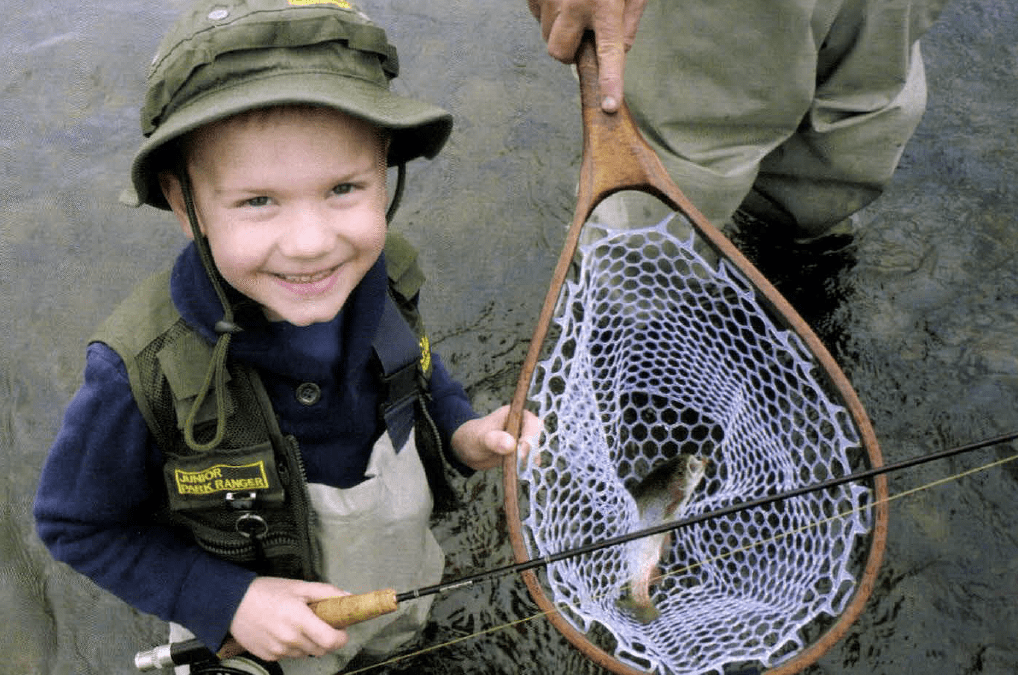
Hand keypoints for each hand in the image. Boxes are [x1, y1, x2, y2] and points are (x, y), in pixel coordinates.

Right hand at [229, 577, 348, 661]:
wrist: (232, 603)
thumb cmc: (266, 591)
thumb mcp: (299, 586)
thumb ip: (326, 592)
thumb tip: (348, 596)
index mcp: (300, 620)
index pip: (331, 641)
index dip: (341, 637)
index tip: (341, 629)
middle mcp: (289, 639)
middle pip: (321, 650)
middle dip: (326, 639)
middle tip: (320, 624)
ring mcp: (278, 650)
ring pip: (305, 654)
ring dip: (308, 643)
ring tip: (297, 625)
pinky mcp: (268, 656)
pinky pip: (288, 655)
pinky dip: (291, 646)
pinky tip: (283, 631)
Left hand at [451, 405, 542, 470]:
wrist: (468, 449)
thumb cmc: (473, 438)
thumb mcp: (481, 439)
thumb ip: (494, 440)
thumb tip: (511, 445)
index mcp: (514, 414)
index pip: (531, 422)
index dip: (530, 436)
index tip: (522, 451)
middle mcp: (521, 424)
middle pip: (536, 435)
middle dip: (532, 448)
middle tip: (522, 460)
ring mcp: (521, 438)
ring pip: (534, 447)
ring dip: (531, 457)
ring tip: (522, 467)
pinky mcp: (520, 450)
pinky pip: (529, 457)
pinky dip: (528, 463)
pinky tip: (523, 470)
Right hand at [527, 0, 646, 111]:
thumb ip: (629, 20)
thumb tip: (620, 52)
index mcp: (604, 4)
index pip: (609, 52)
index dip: (610, 82)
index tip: (609, 106)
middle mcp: (574, 4)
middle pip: (561, 52)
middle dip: (569, 53)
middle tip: (582, 36)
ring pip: (547, 35)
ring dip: (560, 29)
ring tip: (575, 5)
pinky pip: (537, 15)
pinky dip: (547, 13)